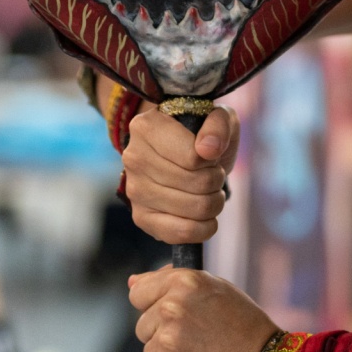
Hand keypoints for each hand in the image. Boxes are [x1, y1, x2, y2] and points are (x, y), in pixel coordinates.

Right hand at [122, 102, 239, 244]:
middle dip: (216, 181)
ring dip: (213, 203)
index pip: (193, 157)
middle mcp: (134, 158)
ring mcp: (135, 190)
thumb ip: (218, 125)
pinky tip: (205, 217)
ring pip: (194, 209)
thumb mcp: (217, 117)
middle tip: (213, 175)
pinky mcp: (140, 217)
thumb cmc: (199, 133)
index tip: (210, 155)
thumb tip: (208, 150)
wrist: (179, 154)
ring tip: (209, 191)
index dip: (212, 160)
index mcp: (146, 127)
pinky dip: (203, 228)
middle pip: (196, 184)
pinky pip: (180, 234)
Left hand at [128, 267, 275, 351]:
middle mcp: (170, 310)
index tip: (174, 316)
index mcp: (183, 284)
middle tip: (196, 340)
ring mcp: (166, 344)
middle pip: (142, 325)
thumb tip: (132, 283)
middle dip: (162, 333)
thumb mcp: (216, 289)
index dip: (154, 304)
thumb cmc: (244, 326)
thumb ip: (172, 282)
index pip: (139, 293)